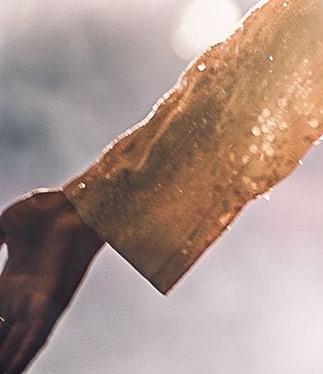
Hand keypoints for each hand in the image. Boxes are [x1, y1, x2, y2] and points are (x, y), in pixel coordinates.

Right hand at [0, 189, 104, 372]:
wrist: (79, 201)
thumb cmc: (46, 208)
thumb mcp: (5, 225)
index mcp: (10, 281)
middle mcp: (24, 296)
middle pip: (3, 334)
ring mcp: (39, 301)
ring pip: (17, 343)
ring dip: (8, 361)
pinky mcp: (54, 301)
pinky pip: (36, 335)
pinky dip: (22, 354)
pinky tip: (12, 370)